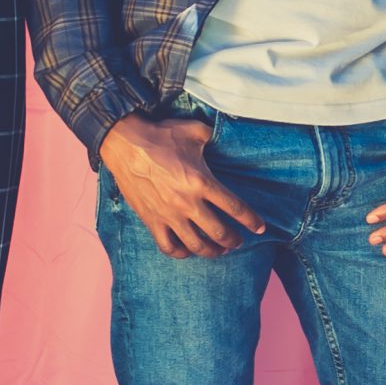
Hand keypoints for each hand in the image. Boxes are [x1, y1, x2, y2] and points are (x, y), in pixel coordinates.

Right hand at [99, 113, 264, 257]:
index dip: (251, 220)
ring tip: (218, 250)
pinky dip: (181, 253)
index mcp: (202, 182)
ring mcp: (168, 214)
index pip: (235, 208)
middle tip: (238, 241)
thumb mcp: (195, 131)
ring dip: (211, 251)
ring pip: (196, 245)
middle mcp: (187, 203)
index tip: (260, 228)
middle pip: (219, 233)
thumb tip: (226, 138)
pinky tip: (188, 250)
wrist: (125, 144)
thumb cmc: (161, 136)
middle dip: (233, 241)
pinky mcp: (151, 220)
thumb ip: (214, 137)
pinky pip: (168, 246)